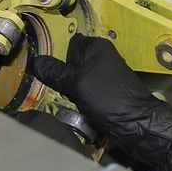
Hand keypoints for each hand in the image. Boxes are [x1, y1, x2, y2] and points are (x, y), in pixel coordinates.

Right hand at [28, 33, 171, 170]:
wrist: (136, 125)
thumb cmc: (109, 98)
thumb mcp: (77, 84)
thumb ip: (56, 72)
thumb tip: (35, 61)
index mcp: (97, 48)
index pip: (68, 45)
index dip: (57, 57)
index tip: (44, 71)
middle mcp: (101, 59)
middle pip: (70, 65)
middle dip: (60, 77)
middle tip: (49, 90)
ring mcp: (103, 78)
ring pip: (75, 82)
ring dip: (67, 92)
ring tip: (59, 102)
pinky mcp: (103, 95)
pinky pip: (82, 94)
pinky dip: (76, 102)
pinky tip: (71, 110)